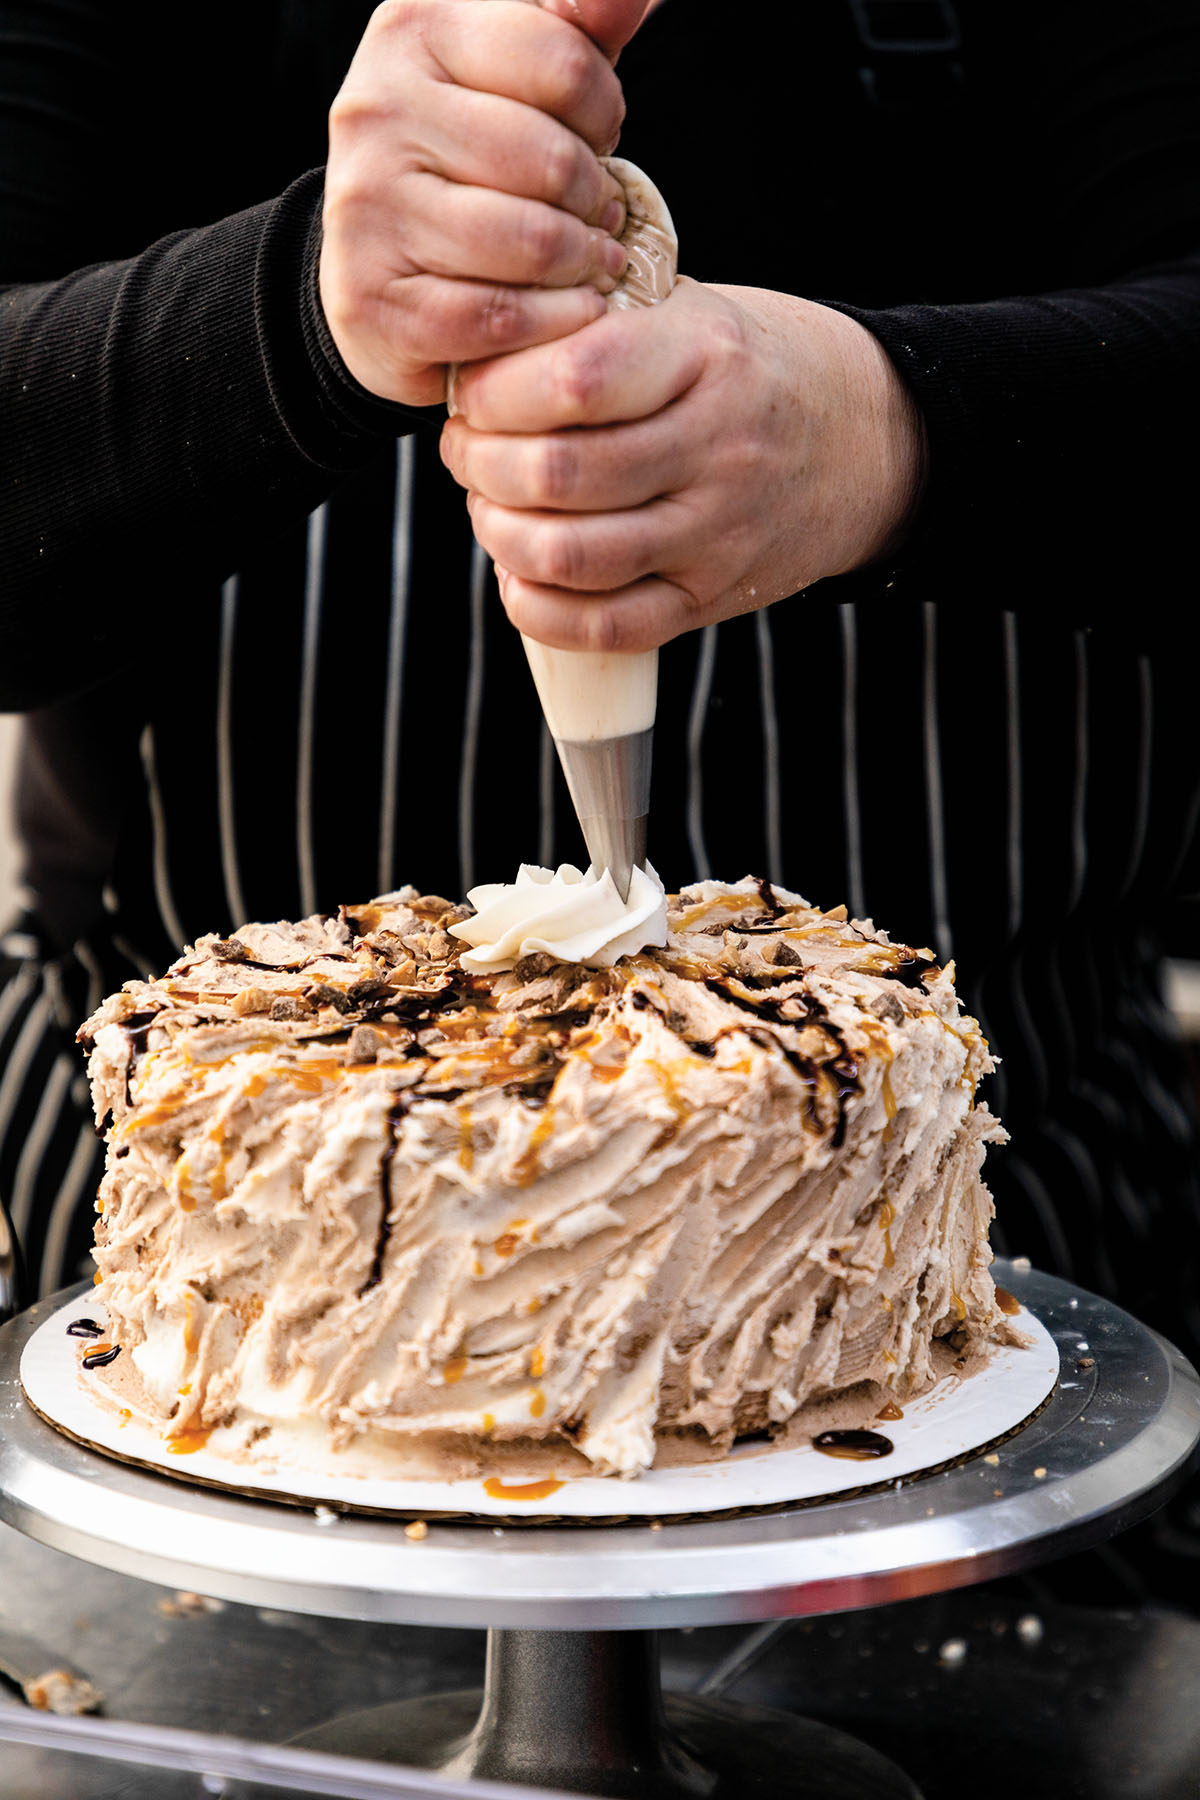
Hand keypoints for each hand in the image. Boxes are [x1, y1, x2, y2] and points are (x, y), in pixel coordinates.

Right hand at [319, 0, 646, 406]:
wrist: (379, 273)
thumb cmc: (467, 163)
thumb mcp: (520, 79)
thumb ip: (576, 30)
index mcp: (413, 30)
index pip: (562, 61)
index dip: (604, 110)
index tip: (597, 136)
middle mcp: (375, 109)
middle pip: (550, 158)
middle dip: (595, 196)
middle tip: (599, 214)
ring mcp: (366, 208)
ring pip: (530, 240)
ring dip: (582, 263)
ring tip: (590, 261)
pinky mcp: (374, 301)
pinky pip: (502, 316)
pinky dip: (555, 320)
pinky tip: (569, 309)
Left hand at [440, 280, 927, 648]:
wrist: (866, 440)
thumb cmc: (750, 368)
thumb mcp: (689, 313)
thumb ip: (594, 330)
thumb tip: (470, 367)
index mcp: (704, 357)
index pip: (572, 379)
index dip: (494, 392)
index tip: (473, 393)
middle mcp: (716, 448)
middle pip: (556, 473)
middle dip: (481, 464)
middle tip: (469, 451)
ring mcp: (717, 533)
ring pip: (570, 556)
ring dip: (499, 535)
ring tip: (492, 507)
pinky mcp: (711, 598)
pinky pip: (605, 627)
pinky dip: (538, 608)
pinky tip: (522, 573)